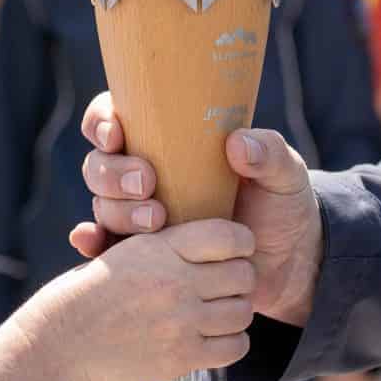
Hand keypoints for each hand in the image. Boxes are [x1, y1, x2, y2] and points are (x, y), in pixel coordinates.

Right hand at [24, 222, 256, 380]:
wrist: (63, 343)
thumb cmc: (91, 294)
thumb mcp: (122, 252)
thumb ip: (165, 245)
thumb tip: (211, 236)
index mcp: (160, 248)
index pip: (229, 235)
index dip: (242, 242)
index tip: (239, 250)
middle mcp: (175, 282)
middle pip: (244, 275)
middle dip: (241, 280)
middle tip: (229, 286)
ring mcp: (181, 321)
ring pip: (242, 312)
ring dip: (236, 313)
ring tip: (221, 314)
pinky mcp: (182, 356)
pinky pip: (234, 347)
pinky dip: (231, 343)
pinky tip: (216, 339)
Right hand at [70, 94, 323, 327]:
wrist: (289, 262)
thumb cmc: (281, 204)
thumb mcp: (283, 173)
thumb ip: (268, 152)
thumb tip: (237, 143)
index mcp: (170, 142)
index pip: (117, 118)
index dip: (103, 121)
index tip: (117, 134)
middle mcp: (146, 174)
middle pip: (100, 164)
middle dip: (112, 172)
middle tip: (146, 183)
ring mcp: (142, 214)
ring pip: (104, 204)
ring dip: (117, 209)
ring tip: (157, 221)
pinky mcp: (145, 254)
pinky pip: (107, 245)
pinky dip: (92, 242)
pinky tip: (92, 242)